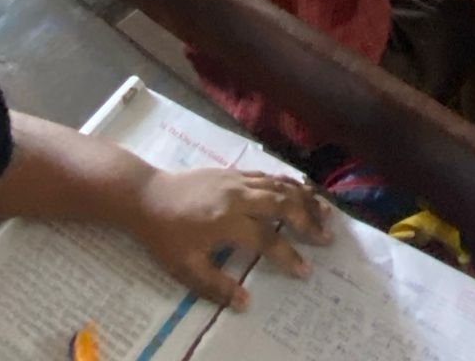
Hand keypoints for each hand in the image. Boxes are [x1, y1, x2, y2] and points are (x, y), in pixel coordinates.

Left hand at [129, 169, 332, 304]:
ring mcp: (237, 179)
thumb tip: (246, 302)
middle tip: (327, 236)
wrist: (146, 195)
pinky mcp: (233, 171)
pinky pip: (268, 175)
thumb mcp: (186, 268)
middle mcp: (238, 195)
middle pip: (283, 203)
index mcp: (228, 220)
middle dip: (308, 220)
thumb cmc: (165, 235)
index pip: (268, 239)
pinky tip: (299, 190)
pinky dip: (288, 182)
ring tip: (325, 211)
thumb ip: (217, 286)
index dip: (289, 255)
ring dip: (304, 198)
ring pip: (280, 184)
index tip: (305, 270)